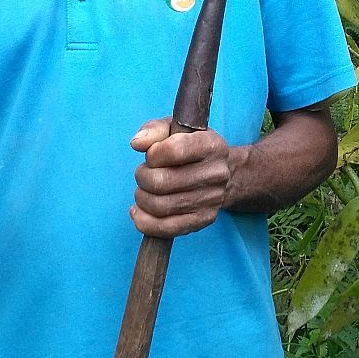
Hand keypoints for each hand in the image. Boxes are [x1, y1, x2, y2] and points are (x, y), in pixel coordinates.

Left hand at [129, 118, 232, 237]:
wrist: (221, 172)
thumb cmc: (190, 147)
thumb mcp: (175, 128)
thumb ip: (154, 129)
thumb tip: (137, 143)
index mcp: (211, 145)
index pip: (174, 150)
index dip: (153, 154)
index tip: (151, 155)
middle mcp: (216, 173)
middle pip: (162, 182)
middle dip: (142, 177)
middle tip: (144, 173)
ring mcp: (212, 199)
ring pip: (160, 206)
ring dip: (142, 198)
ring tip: (144, 190)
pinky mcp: (204, 220)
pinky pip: (166, 229)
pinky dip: (144, 222)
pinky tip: (139, 211)